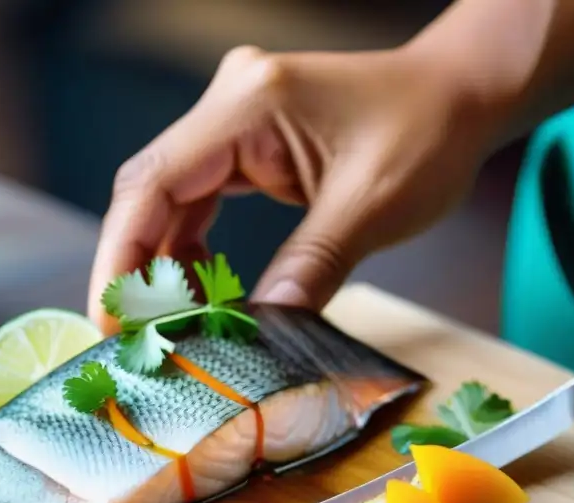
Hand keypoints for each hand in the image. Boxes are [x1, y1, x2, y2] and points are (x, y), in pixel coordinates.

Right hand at [87, 44, 496, 333]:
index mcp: (249, 106)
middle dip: (135, 270)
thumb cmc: (429, 132)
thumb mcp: (373, 207)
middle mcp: (228, 105)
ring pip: (167, 202)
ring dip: (165, 267)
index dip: (123, 258)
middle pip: (147, 192)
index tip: (113, 321)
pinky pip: (197, 202)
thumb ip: (311, 267)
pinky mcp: (244, 144)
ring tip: (178, 325)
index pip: (154, 183)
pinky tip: (209, 293)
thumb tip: (259, 331)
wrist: (459, 93)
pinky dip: (193, 253)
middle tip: (133, 338)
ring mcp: (232, 122)